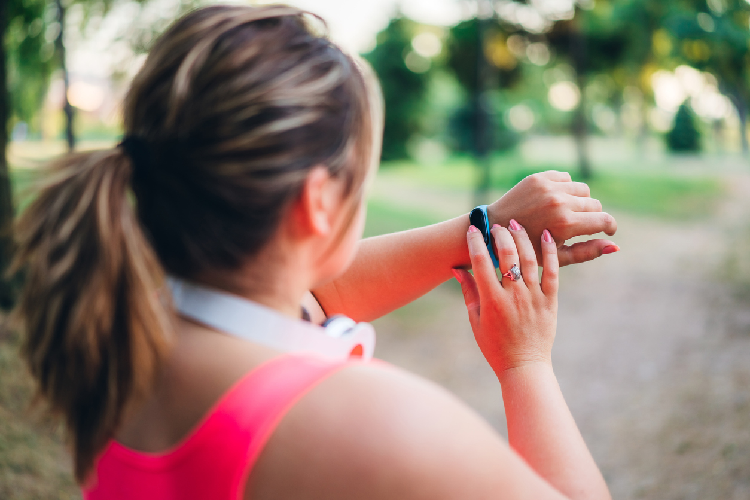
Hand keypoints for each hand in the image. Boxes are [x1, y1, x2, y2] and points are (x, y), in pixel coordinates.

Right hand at [453, 221, 557, 374]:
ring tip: (516, 223)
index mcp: (492, 300)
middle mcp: (514, 296)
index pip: (481, 262)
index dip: (475, 242)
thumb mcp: (475, 319)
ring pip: (529, 258)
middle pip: (507, 254)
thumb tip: (457, 268)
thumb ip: (468, 291)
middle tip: (496, 224)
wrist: (524, 366)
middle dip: (500, 234)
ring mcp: (534, 297)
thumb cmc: (494, 345)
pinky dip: (550, 252)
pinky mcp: (550, 301)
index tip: (472, 229)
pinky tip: (547, 236)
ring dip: (522, 236)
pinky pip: (553, 272)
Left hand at [486, 171, 618, 266]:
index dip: (609, 227)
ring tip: (566, 213)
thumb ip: (587, 251)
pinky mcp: (539, 177)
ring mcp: (548, 187)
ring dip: (579, 201)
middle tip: (577, 225)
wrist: (494, 229)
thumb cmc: (527, 250)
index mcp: (566, 224)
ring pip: (583, 189)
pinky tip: (553, 201)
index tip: (607, 230)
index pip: (605, 220)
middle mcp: (559, 202)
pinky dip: (565, 188)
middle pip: (595, 204)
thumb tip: (615, 246)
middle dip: (591, 216)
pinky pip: (566, 178)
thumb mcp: (556, 257)